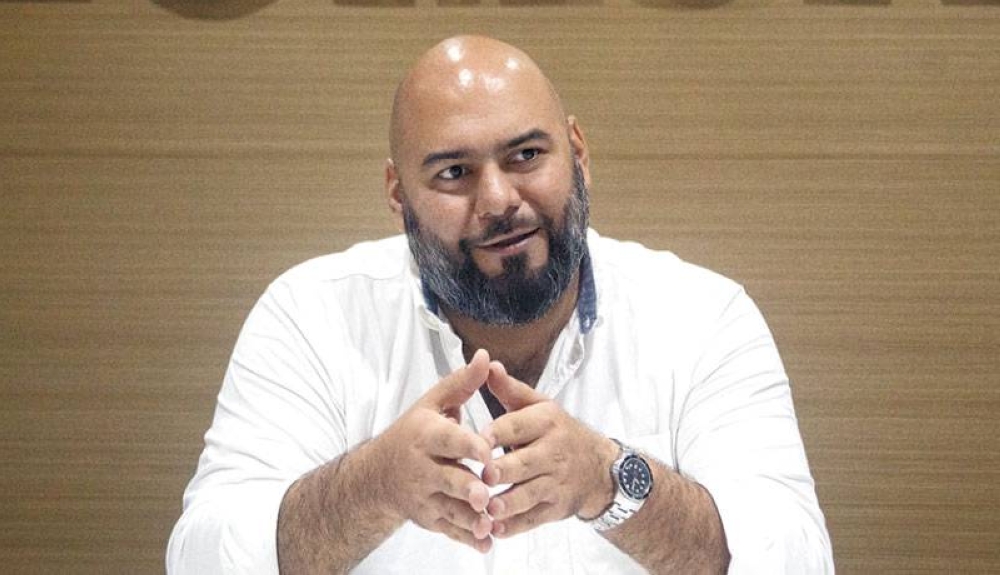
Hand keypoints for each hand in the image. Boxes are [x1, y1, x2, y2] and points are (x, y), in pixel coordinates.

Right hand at [376, 349, 494, 551]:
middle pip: (448, 478)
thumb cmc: (414, 433)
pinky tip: (486, 543)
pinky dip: (467, 538)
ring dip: (470, 518)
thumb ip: (461, 383)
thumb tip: (486, 356)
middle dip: (466, 488)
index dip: (468, 445)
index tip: (488, 452)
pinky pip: (449, 530)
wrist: (378, 474)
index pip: (448, 439)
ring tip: (490, 522)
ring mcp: (424, 495)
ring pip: (449, 509)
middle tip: (486, 494)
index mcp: (426, 435)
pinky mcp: (428, 517)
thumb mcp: (432, 404)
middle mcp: (422, 467)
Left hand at [480, 362, 618, 537]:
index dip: (498, 433)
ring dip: (507, 503)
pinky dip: (516, 526)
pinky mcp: (556, 508)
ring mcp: (556, 482)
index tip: (478, 439)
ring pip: (529, 494)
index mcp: (547, 422)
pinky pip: (534, 519)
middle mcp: (554, 452)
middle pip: (524, 463)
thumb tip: (487, 364)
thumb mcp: (540, 406)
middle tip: (482, 476)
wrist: (599, 468)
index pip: (519, 426)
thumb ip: (510, 390)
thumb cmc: (558, 432)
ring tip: (486, 507)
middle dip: (502, 471)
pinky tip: (497, 528)